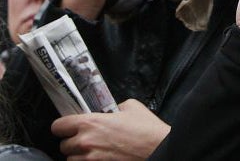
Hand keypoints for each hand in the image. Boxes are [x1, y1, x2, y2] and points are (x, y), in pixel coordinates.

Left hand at [51, 99, 169, 159]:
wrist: (158, 149)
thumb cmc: (146, 129)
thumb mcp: (131, 107)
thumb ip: (112, 108)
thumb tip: (108, 111)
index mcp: (90, 123)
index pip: (58, 126)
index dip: (63, 126)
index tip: (69, 126)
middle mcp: (85, 143)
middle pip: (63, 145)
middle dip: (73, 142)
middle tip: (87, 139)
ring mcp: (89, 160)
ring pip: (71, 159)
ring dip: (80, 155)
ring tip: (95, 150)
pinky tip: (101, 157)